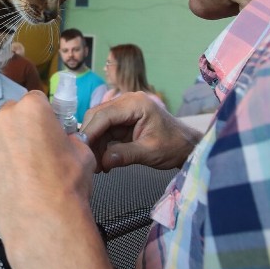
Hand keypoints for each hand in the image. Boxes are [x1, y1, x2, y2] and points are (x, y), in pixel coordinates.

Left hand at [0, 91, 142, 268]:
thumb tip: (64, 141)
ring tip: (21, 175)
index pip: (35, 99)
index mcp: (32, 109)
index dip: (42, 116)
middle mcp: (4, 118)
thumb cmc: (67, 185)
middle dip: (22, 129)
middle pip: (12, 116)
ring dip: (6, 149)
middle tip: (34, 154)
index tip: (47, 131)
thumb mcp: (83, 154)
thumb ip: (69, 139)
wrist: (42, 221)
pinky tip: (8, 185)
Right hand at [80, 91, 201, 171]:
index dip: (90, 132)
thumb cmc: (174, 146)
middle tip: (88, 161)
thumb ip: (125, 155)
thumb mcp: (150, 152)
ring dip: (95, 144)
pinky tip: (103, 161)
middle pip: (97, 117)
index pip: (104, 115)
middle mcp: (126, 102)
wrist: (187, 146)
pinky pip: (105, 131)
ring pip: (98, 125)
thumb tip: (103, 162)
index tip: (82, 151)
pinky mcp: (123, 120)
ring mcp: (124, 110)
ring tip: (97, 166)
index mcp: (135, 103)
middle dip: (90, 139)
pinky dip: (102, 145)